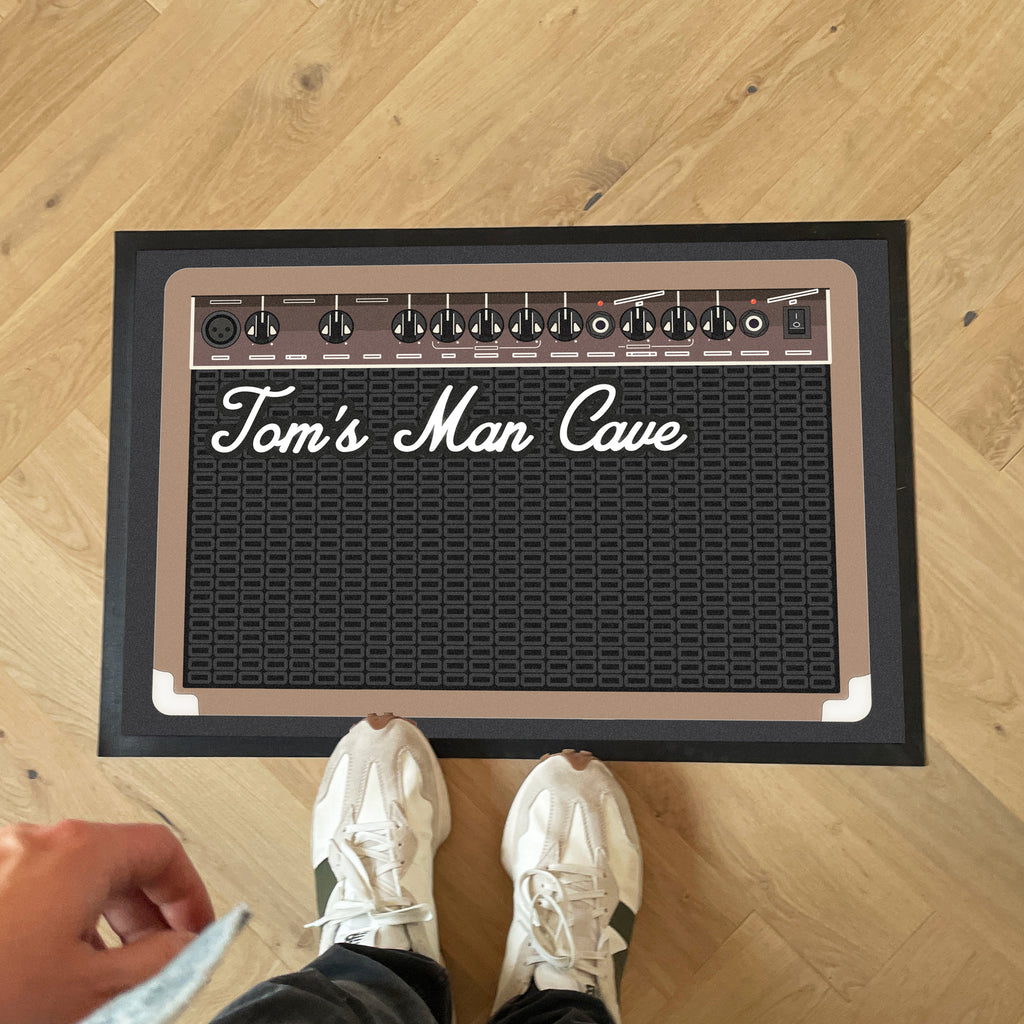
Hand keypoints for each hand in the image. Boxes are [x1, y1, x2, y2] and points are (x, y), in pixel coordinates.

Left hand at [0, 820, 214, 1023]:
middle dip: (149, 910)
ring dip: (107, 921)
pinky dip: (65, 924)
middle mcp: (40, 844)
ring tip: (110, 973)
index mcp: (81, 852)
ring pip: (77, 879)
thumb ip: (162, 960)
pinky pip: (39, 893)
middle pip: (119, 859)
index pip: (163, 850)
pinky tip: (57, 974)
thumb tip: (186, 947)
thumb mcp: (95, 990)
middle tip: (166, 951)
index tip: (199, 927)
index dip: (191, 893)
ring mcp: (3, 862)